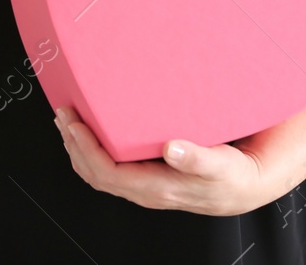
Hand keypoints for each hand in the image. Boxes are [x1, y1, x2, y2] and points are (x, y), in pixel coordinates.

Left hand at [54, 108, 273, 215]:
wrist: (243, 188)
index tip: (74, 123)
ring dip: (78, 147)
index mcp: (156, 189)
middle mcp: (144, 190)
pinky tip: (90, 132)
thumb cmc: (231, 176)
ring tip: (67, 121)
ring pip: (98, 172)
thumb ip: (197, 158)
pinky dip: (92, 149)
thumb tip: (172, 149)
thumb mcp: (220, 165)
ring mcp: (143, 186)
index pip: (107, 173)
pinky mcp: (145, 177)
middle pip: (94, 173)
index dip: (85, 149)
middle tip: (62, 114)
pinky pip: (109, 168)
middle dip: (74, 144)